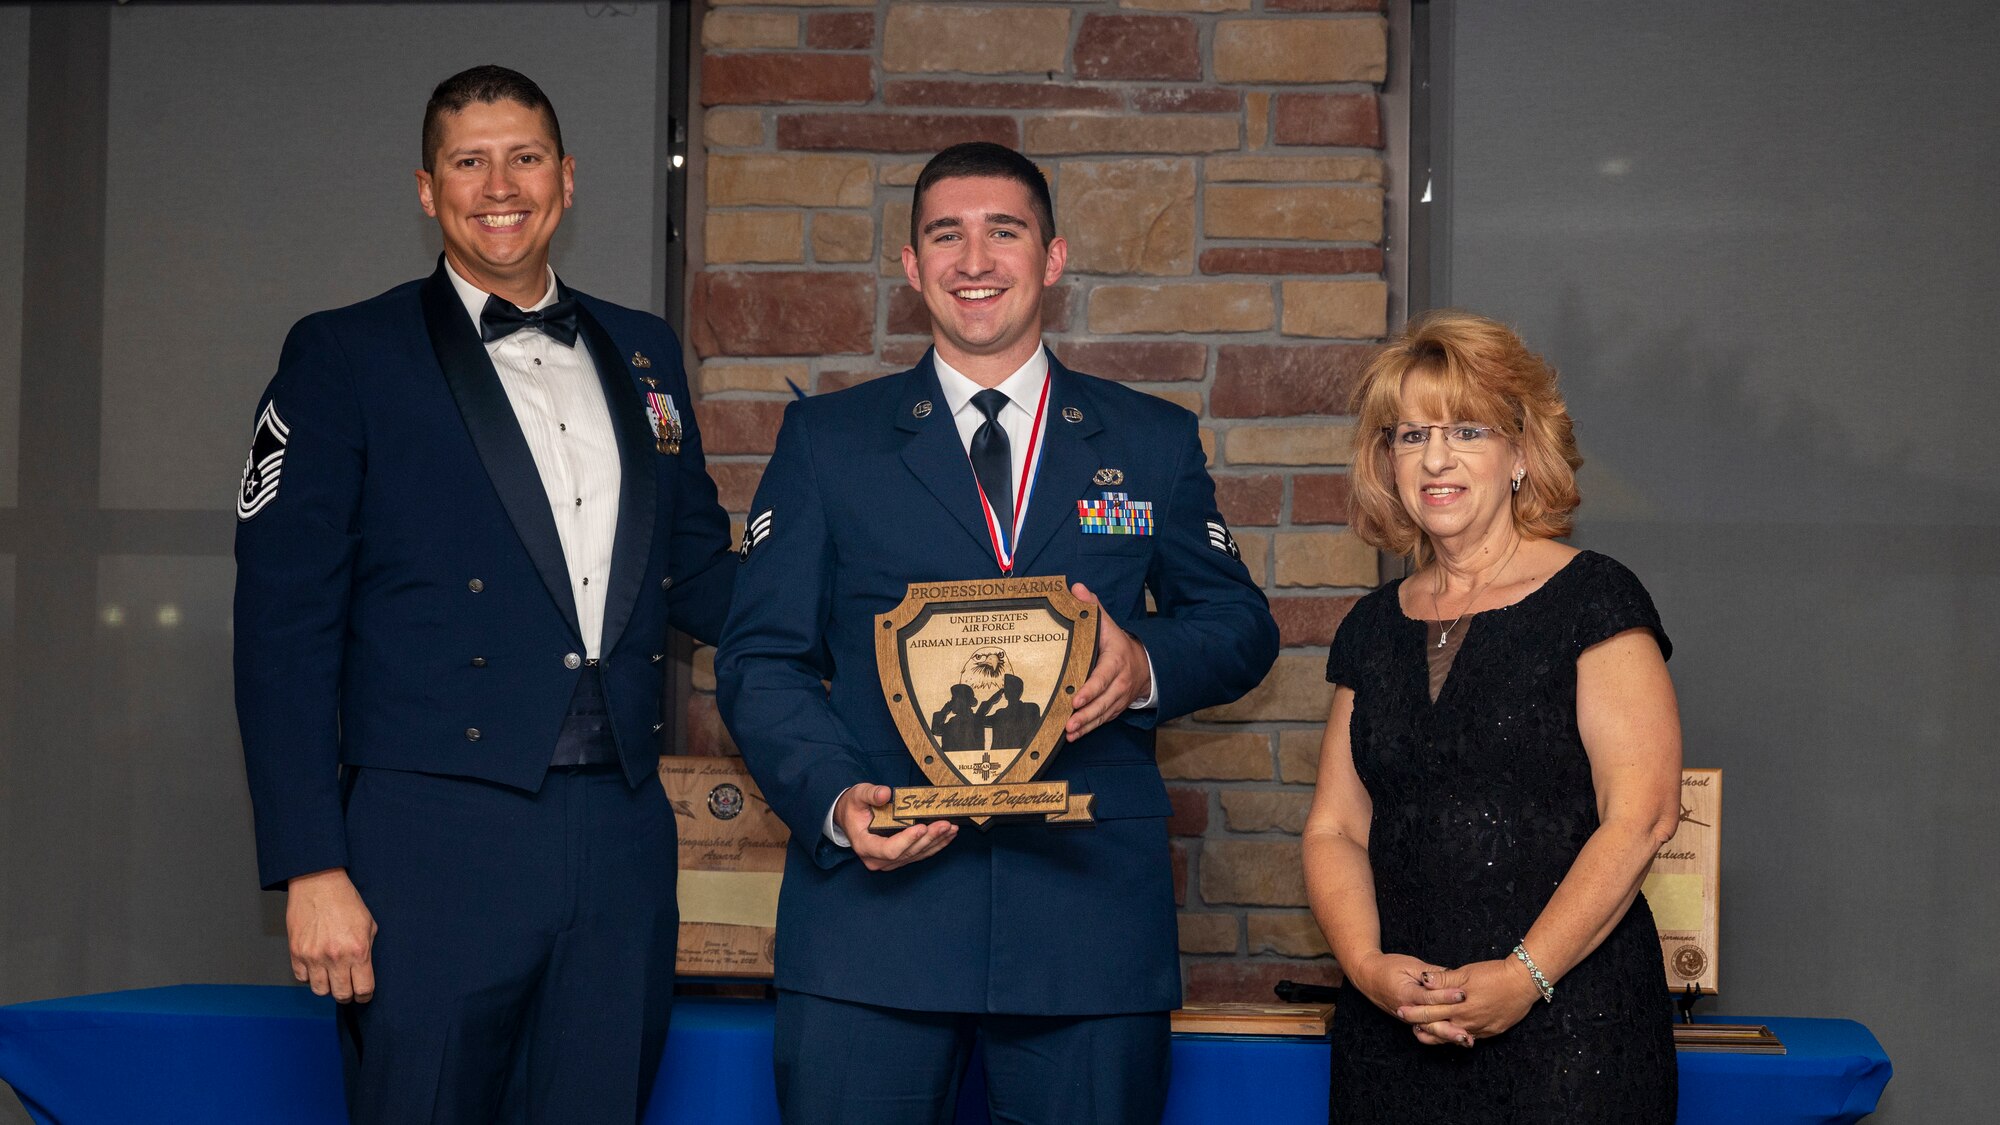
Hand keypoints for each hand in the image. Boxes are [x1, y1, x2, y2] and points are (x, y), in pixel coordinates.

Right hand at [285, 868, 377, 1002]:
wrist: (318, 884)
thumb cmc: (346, 901)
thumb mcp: (368, 925)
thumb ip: (367, 951)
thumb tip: (365, 972)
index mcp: (358, 950)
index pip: (363, 989)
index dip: (365, 995)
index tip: (363, 994)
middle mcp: (336, 957)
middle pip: (341, 995)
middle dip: (347, 994)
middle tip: (348, 987)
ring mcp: (313, 956)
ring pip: (320, 990)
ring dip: (327, 986)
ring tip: (331, 976)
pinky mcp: (296, 953)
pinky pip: (302, 978)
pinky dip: (310, 976)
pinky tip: (316, 966)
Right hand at [837, 784, 956, 871]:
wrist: (850, 818)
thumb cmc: (854, 807)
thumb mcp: (858, 795)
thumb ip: (870, 794)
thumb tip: (885, 793)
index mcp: (865, 845)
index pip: (889, 849)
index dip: (907, 840)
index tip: (922, 827)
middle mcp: (877, 859)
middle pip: (908, 853)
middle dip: (929, 838)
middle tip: (945, 824)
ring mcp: (888, 862)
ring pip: (916, 855)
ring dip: (936, 842)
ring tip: (951, 828)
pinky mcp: (899, 859)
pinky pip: (919, 854)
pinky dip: (935, 845)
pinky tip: (948, 835)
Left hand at [1065, 583, 1150, 740]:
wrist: (1144, 663)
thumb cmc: (1117, 643)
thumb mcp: (1107, 623)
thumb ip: (1092, 608)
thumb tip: (1076, 589)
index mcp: (1115, 660)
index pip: (1103, 677)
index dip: (1090, 689)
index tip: (1076, 699)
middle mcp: (1119, 682)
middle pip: (1103, 701)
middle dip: (1086, 714)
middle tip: (1070, 723)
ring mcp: (1119, 697)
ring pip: (1103, 714)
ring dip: (1086, 726)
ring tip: (1069, 733)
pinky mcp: (1115, 708)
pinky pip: (1103, 720)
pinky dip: (1089, 729)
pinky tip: (1074, 735)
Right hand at [1349, 952, 1474, 1047]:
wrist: (1368, 977)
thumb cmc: (1389, 967)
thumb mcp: (1410, 964)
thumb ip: (1431, 971)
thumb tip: (1452, 974)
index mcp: (1406, 993)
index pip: (1429, 997)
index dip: (1447, 996)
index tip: (1463, 994)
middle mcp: (1407, 1009)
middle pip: (1431, 1021)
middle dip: (1451, 1027)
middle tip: (1469, 1031)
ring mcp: (1408, 1018)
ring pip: (1430, 1030)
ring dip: (1448, 1036)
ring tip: (1466, 1040)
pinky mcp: (1411, 1021)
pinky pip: (1427, 1030)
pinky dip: (1441, 1035)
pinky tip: (1456, 1038)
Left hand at [1396, 958, 1542, 1042]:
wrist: (1524, 983)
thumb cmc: (1495, 974)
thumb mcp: (1467, 972)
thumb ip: (1444, 978)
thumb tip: (1424, 979)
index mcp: (1459, 1006)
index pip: (1430, 1012)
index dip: (1414, 1012)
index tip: (1400, 1010)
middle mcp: (1467, 1021)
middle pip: (1438, 1027)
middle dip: (1420, 1025)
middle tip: (1405, 1022)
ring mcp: (1480, 1029)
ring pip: (1452, 1036)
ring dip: (1437, 1034)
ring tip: (1422, 1033)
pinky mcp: (1491, 1032)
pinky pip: (1469, 1038)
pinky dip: (1456, 1037)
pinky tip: (1451, 1034)